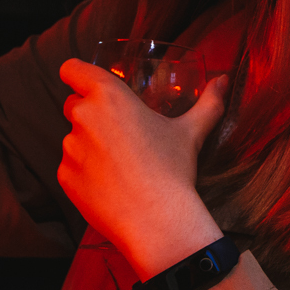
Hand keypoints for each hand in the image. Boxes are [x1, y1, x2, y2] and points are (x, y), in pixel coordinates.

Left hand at [57, 63, 230, 280]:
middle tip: (118, 132)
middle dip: (90, 114)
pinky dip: (84, 173)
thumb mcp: (191, 132)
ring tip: (118, 164)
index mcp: (108, 96)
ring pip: (73, 138)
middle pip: (73, 104)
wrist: (156, 220)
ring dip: (88, 145)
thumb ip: (208, 102)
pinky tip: (110, 185)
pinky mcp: (65, 177)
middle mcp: (83, 117)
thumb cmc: (172, 169)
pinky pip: (71, 167)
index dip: (76, 73)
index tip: (83, 81)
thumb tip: (224, 80)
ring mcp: (71, 149)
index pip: (72, 69)